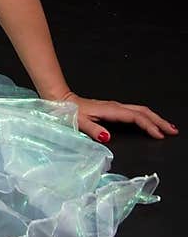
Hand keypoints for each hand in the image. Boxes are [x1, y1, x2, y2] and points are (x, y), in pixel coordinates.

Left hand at [56, 90, 178, 144]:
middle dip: (159, 121)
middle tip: (173, 131)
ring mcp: (115, 107)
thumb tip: (108, 137)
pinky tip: (150, 123)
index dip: (148, 126)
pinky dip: (146, 117)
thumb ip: (93, 129)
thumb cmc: (70, 112)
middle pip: (143, 111)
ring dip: (155, 118)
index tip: (159, 136)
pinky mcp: (113, 109)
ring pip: (140, 110)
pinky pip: (134, 112)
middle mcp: (115, 107)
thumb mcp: (79, 122)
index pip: (135, 117)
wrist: (62, 100)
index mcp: (110, 110)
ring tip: (168, 127)